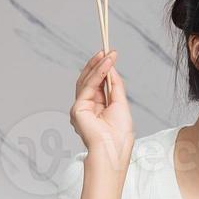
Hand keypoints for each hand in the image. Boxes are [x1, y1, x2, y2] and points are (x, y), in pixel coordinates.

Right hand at [70, 50, 133, 170]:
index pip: (98, 84)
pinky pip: (88, 87)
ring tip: (108, 54)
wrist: (114, 147)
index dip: (103, 69)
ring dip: (98, 66)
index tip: (110, 55)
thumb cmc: (119, 133)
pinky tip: (106, 65)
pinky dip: (97, 74)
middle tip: (107, 50)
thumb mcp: (120, 103)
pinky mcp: (78, 109)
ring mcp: (80, 108)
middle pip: (89, 80)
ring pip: (87, 81)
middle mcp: (86, 107)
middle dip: (98, 64)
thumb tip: (112, 68)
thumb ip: (115, 86)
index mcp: (97, 107)